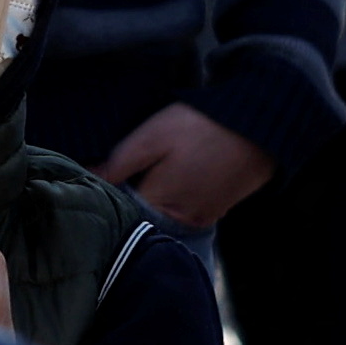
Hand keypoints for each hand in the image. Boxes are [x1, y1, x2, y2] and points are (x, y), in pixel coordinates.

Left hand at [96, 100, 274, 228]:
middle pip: (145, 215)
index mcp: (160, 202)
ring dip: (157, 198)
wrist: (256, 126)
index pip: (122, 209)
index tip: (102, 176)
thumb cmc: (199, 127)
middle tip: (129, 169)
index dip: (110, 192)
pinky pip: (188, 211)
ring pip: (167, 214)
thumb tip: (89, 177)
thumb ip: (120, 162)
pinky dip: (178, 199)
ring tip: (154, 170)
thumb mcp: (152, 137)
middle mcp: (183, 218)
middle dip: (132, 197)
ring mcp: (204, 217)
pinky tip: (176, 175)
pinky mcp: (219, 210)